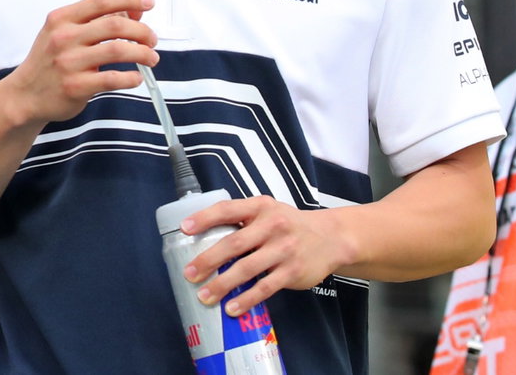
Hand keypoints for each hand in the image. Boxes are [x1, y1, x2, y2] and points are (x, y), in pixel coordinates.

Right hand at [0, 0, 157, 126]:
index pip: (101, 1)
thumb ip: (95, 20)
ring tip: (151, 58)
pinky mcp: (75, 87)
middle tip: (152, 39)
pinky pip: (113, 79)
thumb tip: (133, 13)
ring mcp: (69, 63)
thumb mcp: (63, 33)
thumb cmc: (49, 61)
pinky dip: (131, 78)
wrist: (25, 95)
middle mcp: (64, 38)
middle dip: (142, 31)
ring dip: (142, 54)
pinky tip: (135, 78)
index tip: (148, 2)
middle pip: (115, 25)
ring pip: (118, 50)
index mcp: (62, 19)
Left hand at [181, 197, 352, 315]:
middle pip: (234, 243)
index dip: (204, 218)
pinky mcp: (293, 271)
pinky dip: (247, 299)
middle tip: (189, 273)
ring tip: (205, 295)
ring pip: (247, 269)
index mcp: (260, 207)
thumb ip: (242, 220)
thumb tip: (205, 238)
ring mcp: (283, 249)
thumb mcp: (268, 211)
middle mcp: (272, 226)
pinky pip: (265, 288)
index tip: (184, 229)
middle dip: (208, 259)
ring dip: (223, 284)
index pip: (227, 210)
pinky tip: (232, 308)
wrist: (331, 237)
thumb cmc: (290, 224)